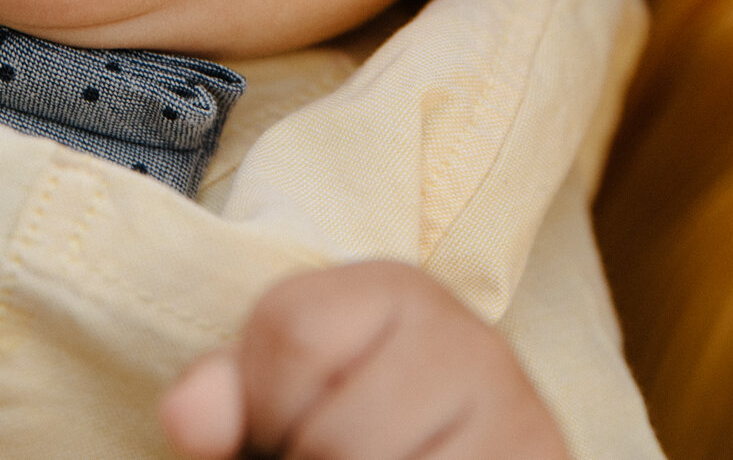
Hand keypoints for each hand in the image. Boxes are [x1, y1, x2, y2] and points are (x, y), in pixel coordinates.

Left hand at [160, 262, 570, 459]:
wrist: (451, 445)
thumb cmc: (345, 423)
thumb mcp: (277, 395)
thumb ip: (224, 397)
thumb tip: (188, 418)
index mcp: (395, 289)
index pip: (292, 332)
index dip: (266, 401)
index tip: (287, 421)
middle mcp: (470, 339)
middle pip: (338, 435)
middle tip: (330, 456)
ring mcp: (519, 410)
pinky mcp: (544, 456)